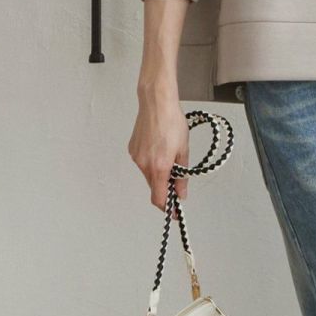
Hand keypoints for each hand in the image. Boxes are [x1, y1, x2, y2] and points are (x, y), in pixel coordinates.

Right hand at [128, 96, 189, 217]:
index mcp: (158, 167)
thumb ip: (182, 176)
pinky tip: (159, 147)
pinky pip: (143, 163)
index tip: (173, 212)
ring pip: (148, 175)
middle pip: (153, 187)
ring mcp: (136, 157)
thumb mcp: (183, 151)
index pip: (158, 198)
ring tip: (169, 154)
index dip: (167, 208)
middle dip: (165, 187)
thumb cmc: (172, 122)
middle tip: (177, 180)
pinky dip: (151, 162)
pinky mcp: (132, 149)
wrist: (156, 103)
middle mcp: (144, 165)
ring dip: (158, 173)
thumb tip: (182, 194)